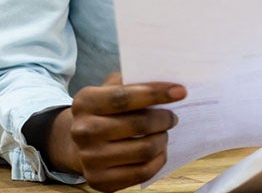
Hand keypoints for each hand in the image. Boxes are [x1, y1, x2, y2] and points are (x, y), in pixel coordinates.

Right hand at [42, 72, 184, 192]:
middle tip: (172, 117)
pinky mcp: (100, 181)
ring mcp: (89, 159)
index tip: (180, 91)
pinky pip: (143, 171)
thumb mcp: (111, 88)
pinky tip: (158, 150)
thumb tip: (167, 80)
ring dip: (162, 139)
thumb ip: (133, 81)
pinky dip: (158, 159)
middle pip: (139, 125)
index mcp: (85, 102)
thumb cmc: (106, 110)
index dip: (155, 93)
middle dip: (164, 119)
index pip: (124, 97)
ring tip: (163, 133)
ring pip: (145, 149)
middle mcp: (82, 131)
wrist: (81, 143)